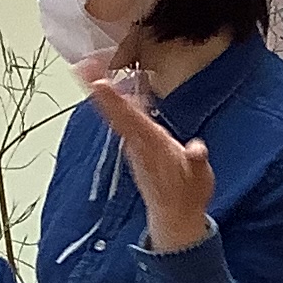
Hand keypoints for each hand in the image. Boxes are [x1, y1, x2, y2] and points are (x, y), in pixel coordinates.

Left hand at [81, 51, 215, 252]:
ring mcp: (133, 146)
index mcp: (152, 145)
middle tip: (82, 66)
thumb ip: (197, 161)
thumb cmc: (187, 194)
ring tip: (92, 70)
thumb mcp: (200, 177)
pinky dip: (115, 104)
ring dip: (103, 93)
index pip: (129, 118)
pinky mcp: (135, 147)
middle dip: (98, 89)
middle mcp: (137, 143)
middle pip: (114, 112)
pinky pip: (122, 120)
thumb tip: (198, 149)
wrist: (174, 217)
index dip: (114, 101)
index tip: (98, 83)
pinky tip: (114, 91)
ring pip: (115, 115)